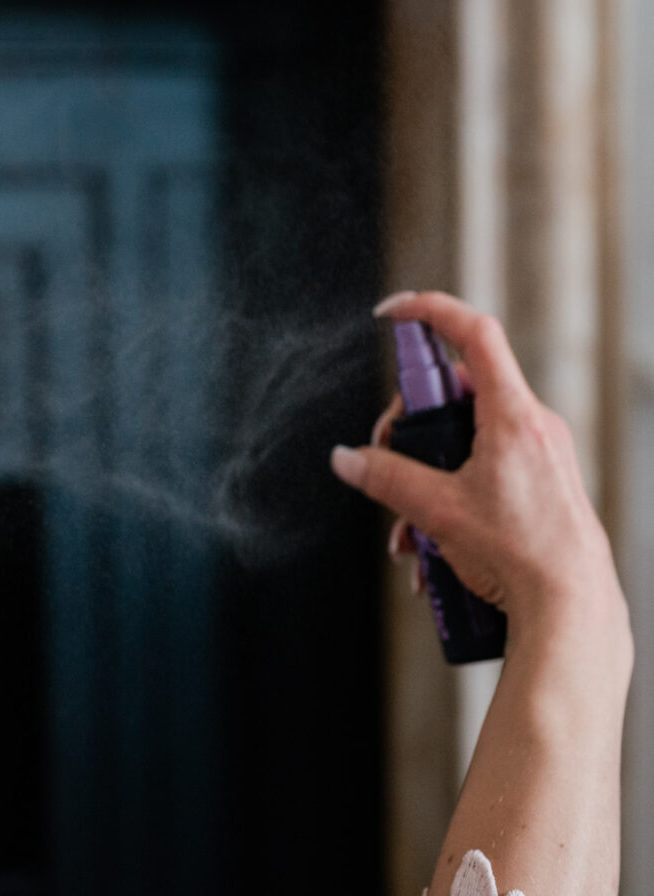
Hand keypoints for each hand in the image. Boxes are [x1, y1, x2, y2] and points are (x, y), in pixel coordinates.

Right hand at [330, 290, 621, 638]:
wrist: (571, 608)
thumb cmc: (521, 554)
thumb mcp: (437, 511)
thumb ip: (386, 477)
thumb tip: (347, 459)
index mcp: (512, 415)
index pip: (473, 334)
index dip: (430, 311)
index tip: (391, 313)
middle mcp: (532, 426)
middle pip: (454, 394)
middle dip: (409, 428)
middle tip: (384, 459)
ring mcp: (539, 456)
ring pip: (464, 440)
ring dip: (423, 476)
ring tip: (408, 529)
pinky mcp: (539, 485)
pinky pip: (482, 470)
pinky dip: (448, 497)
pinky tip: (430, 548)